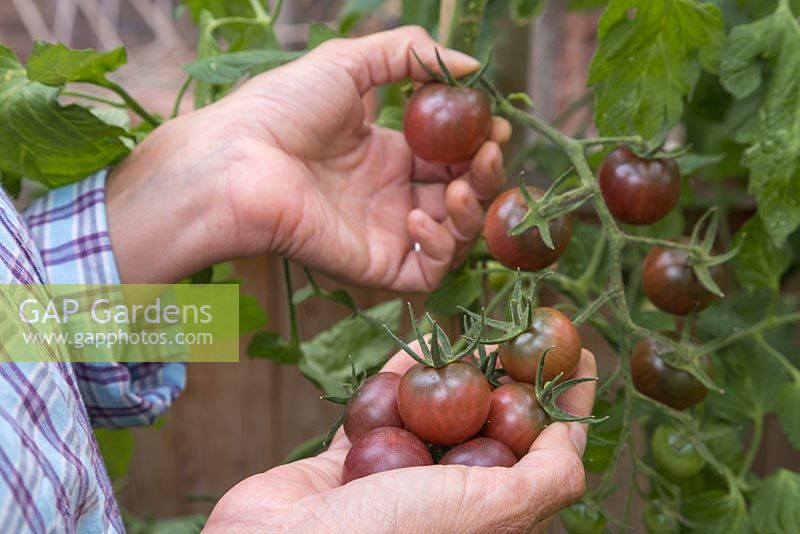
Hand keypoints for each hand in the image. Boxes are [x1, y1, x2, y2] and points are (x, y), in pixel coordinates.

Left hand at [106, 26, 509, 287]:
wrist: (238, 159)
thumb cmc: (280, 109)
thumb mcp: (348, 62)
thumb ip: (409, 53)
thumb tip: (472, 66)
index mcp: (387, 155)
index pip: (450, 156)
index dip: (478, 143)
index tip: (494, 125)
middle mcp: (391, 196)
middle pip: (462, 195)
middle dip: (486, 174)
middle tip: (490, 150)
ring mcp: (386, 232)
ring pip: (456, 235)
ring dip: (472, 209)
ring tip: (460, 184)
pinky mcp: (377, 265)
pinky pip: (429, 270)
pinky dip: (440, 245)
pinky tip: (418, 215)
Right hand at [203, 347, 595, 532]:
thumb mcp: (486, 512)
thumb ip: (543, 480)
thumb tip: (573, 440)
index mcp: (490, 520)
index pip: (547, 456)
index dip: (569, 406)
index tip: (582, 357)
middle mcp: (448, 501)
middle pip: (493, 426)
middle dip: (513, 378)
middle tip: (528, 330)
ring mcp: (396, 479)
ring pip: (437, 412)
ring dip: (457, 369)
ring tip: (480, 326)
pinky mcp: (349, 461)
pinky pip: (379, 406)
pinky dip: (398, 373)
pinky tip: (417, 339)